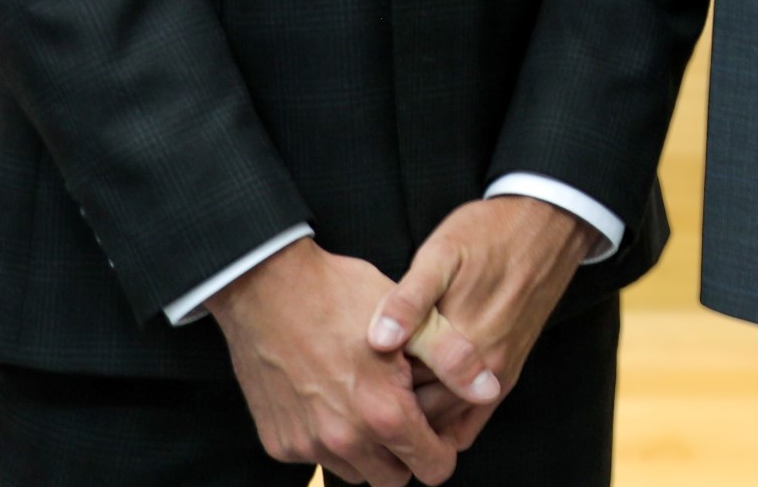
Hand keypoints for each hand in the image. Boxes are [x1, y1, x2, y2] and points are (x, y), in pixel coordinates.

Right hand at [207, 238, 457, 485]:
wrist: (267, 289)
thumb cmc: (344, 297)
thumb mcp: (415, 318)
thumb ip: (456, 359)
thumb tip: (490, 391)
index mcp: (383, 415)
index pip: (433, 469)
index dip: (442, 447)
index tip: (437, 421)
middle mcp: (343, 441)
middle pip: (393, 478)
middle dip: (406, 453)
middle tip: (404, 407)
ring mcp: (306, 445)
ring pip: (355, 471)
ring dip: (368, 449)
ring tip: (368, 398)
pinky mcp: (278, 442)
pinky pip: (318, 458)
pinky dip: (331, 440)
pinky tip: (334, 397)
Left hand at [365, 197, 594, 449]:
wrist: (549, 225)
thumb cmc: (489, 233)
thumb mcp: (442, 252)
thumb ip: (408, 299)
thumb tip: (378, 339)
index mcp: (458, 340)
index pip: (396, 388)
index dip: (363, 387)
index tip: (342, 376)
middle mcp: (481, 367)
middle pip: (418, 412)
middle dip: (384, 410)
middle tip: (352, 397)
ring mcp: (497, 373)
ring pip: (442, 421)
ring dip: (412, 420)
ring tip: (378, 406)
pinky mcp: (508, 372)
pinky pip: (472, 421)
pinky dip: (444, 427)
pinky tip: (419, 415)